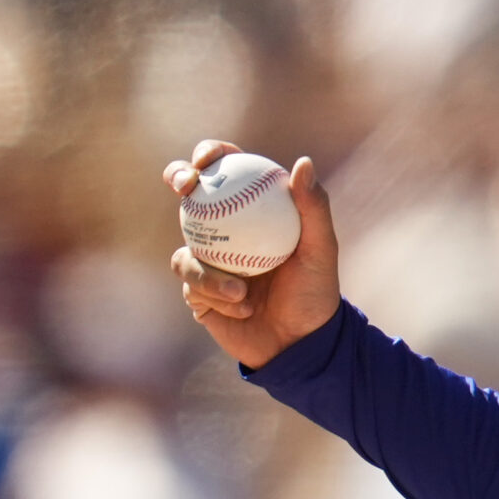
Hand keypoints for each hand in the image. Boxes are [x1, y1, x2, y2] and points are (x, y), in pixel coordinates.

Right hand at [164, 141, 341, 370]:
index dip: (211, 153)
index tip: (208, 159)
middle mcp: (225, 230)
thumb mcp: (321, 250)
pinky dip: (218, 296)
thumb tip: (302, 162)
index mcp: (252, 212)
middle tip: (186, 186)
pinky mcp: (197, 290)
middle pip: (190, 192)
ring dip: (211, 272)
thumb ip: (313, 208)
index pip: (229, 170)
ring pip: (186, 248)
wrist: (301, 344)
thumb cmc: (315, 294)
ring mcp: (207, 260)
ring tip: (242, 291)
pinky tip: (241, 306)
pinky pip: (193, 284)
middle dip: (178, 176)